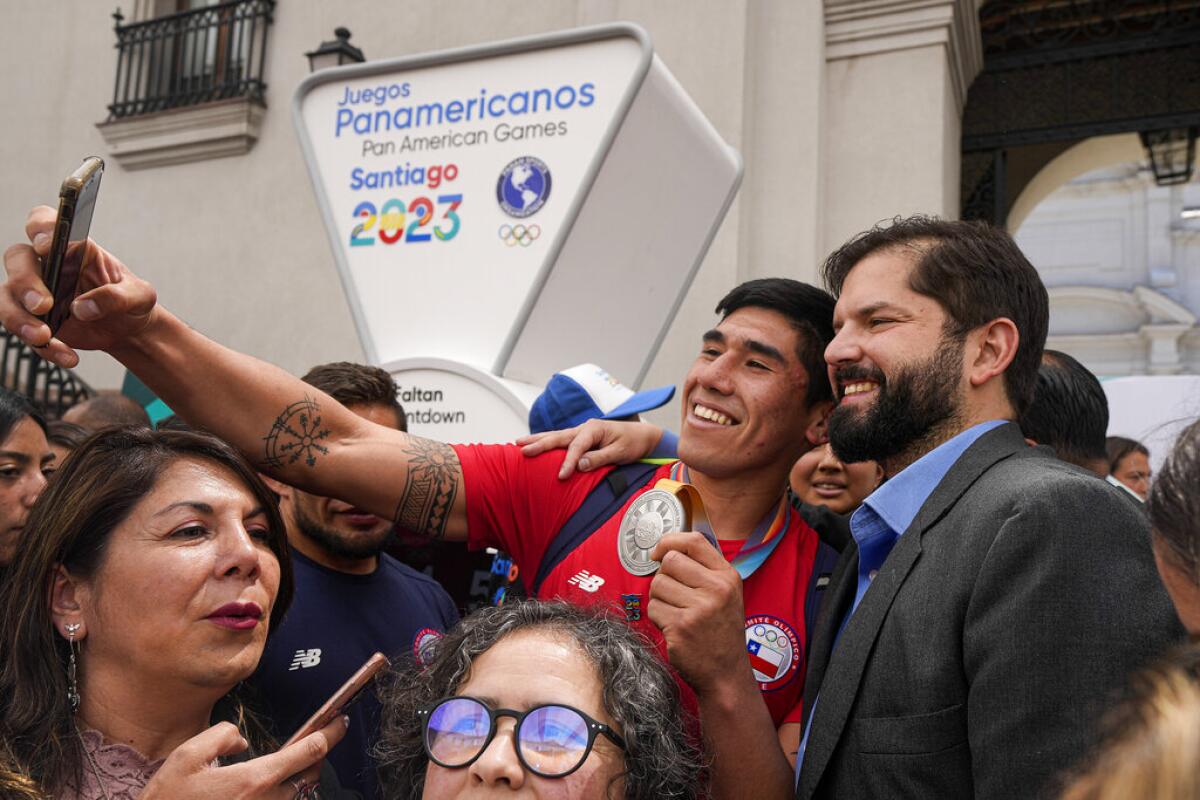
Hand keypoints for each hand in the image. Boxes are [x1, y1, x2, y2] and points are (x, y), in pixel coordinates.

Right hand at [1, 205, 158, 367]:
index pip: (44, 222)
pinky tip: (66, 355)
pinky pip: (22, 330)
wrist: (128, 329)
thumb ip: (117, 296)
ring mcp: (35, 292)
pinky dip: (42, 346)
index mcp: (73, 247)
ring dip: (19, 318)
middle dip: (24, 281)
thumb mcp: (140, 296)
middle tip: (43, 304)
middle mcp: (48, 265)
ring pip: (6, 296)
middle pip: (17, 258)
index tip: (46, 245)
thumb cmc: (131, 300)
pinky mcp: (33, 319)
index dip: (39, 228)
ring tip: (44, 336)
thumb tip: (83, 308)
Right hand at [139, 716, 347, 798]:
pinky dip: (282, 794)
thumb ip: (221, 737)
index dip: (331, 733)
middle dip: (316, 756)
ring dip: (298, 779)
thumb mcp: (187, 756)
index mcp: (253, 780)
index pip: (308, 751)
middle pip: (309, 776)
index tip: (342, 721)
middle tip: (312, 740)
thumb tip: (241, 742)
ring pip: (296, 795)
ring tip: (289, 762)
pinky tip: (265, 786)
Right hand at [517, 419, 664, 478]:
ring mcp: (581, 432)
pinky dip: (546, 442)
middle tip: (521, 449)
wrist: (642, 437)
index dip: (568, 461)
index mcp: (594, 429)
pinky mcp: (581, 438)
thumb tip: (579, 465)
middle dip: (539, 443)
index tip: (561, 476)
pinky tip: (535, 445)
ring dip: (538, 440)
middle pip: (558, 436)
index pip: (577, 446)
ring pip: (556, 435)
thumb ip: (600, 458)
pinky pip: (560, 440)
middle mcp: (585, 428)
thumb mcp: (620, 452)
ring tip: (518, 443)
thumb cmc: (633, 443)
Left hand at [647, 532, 748, 693]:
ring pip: (657, 584)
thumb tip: (666, 550)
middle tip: (672, 594)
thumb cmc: (720, 632)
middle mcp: (716, 589)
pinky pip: (653, 608)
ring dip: (659, 599)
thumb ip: (703, 570)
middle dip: (663, 576)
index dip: (670, 541)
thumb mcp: (726, 594)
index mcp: (727, 576)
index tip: (659, 551)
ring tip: (676, 613)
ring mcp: (699, 608)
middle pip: (670, 561)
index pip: (694, 541)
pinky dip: (657, 617)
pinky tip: (674, 627)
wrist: (726, 673)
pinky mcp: (681, 626)